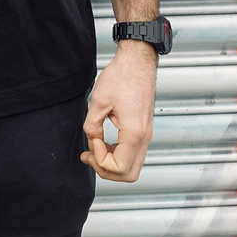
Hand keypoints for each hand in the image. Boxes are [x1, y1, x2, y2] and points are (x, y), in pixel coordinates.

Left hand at [80, 41, 158, 181]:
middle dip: (106, 170)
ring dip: (112, 164)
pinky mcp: (144, 130)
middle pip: (129, 175)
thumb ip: (92, 125)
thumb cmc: (122, 76)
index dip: (100, 160)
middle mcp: (144, 137)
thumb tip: (91, 138)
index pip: (118, 167)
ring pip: (132, 166)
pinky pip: (133, 154)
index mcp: (134, 133)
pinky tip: (104, 143)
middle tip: (90, 154)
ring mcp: (146, 134)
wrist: (137, 62)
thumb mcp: (99, 100)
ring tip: (94, 148)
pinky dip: (118, 155)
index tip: (92, 140)